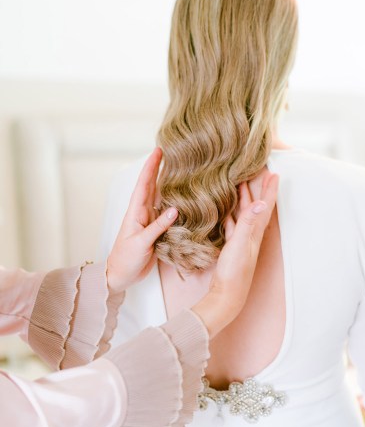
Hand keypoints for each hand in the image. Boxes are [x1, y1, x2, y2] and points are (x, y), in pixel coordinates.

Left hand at [106, 148, 177, 293]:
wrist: (120, 275)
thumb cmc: (125, 259)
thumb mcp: (141, 243)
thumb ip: (157, 227)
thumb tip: (175, 210)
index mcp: (136, 212)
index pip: (144, 184)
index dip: (151, 167)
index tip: (158, 151)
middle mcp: (143, 213)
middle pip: (152, 186)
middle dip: (159, 168)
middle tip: (170, 152)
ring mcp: (149, 221)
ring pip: (159, 197)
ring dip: (167, 182)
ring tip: (178, 168)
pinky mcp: (156, 230)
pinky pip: (166, 212)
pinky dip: (174, 202)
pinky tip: (181, 196)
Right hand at [192, 170, 278, 337]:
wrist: (227, 296)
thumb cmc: (234, 272)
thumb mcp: (240, 245)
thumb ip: (247, 223)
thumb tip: (260, 203)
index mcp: (255, 232)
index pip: (265, 206)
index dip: (269, 190)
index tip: (274, 173)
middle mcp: (251, 234)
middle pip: (257, 206)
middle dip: (259, 189)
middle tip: (260, 172)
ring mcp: (242, 241)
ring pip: (244, 214)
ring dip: (244, 199)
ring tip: (240, 184)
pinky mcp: (232, 247)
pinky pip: (232, 224)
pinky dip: (231, 214)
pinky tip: (224, 209)